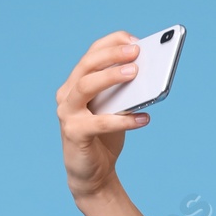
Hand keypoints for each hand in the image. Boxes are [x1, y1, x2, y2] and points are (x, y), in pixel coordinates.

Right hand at [56, 31, 150, 202]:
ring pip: (86, 86)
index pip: (92, 54)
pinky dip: (124, 120)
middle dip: (112, 55)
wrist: (93, 175)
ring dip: (111, 76)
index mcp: (76, 83)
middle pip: (87, 65)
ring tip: (136, 73)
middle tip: (136, 51)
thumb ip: (124, 92)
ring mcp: (67, 112)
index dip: (112, 43)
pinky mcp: (74, 133)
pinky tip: (144, 118)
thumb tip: (148, 73)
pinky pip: (100, 123)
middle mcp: (67, 94)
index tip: (135, 40)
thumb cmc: (105, 138)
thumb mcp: (116, 109)